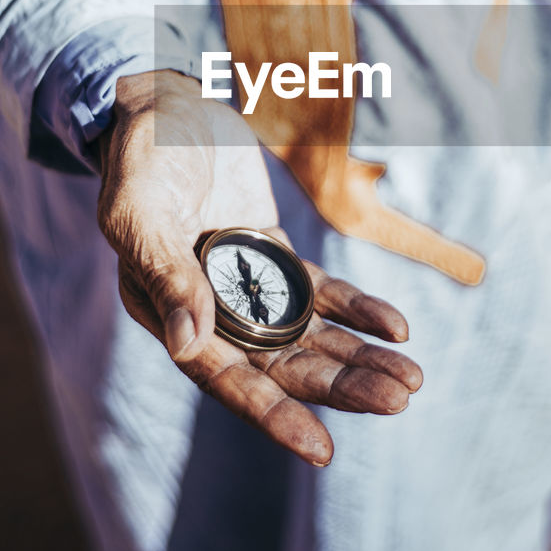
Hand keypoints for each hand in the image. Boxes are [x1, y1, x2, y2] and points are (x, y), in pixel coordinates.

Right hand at [97, 70, 422, 465]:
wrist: (163, 101)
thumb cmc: (140, 152)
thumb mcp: (139, 208)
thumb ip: (164, 273)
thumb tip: (188, 346)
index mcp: (167, 312)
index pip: (227, 377)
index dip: (274, 415)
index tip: (322, 449)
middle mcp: (208, 310)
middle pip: (282, 366)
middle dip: (340, 387)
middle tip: (398, 400)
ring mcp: (245, 283)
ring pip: (309, 337)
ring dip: (358, 359)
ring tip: (411, 381)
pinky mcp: (273, 252)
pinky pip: (322, 293)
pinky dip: (358, 310)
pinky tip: (398, 327)